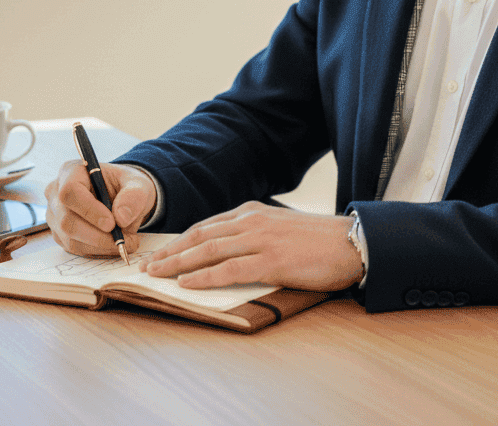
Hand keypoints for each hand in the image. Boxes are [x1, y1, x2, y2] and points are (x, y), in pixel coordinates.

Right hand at [45, 160, 156, 256]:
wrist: (124, 198)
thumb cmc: (127, 186)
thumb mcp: (139, 184)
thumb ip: (134, 196)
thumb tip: (121, 218)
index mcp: (72, 171)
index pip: (70, 192)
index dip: (89, 210)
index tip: (112, 223)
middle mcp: (56, 193)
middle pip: (67, 221)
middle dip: (97, 235)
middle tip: (123, 239)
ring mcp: (55, 216)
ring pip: (70, 239)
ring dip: (100, 246)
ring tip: (126, 241)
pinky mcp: (60, 234)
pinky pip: (75, 249)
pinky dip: (97, 250)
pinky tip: (114, 244)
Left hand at [140, 201, 363, 291]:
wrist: (350, 242)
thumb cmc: (318, 241)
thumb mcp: (280, 230)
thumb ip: (254, 236)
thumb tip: (227, 254)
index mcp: (253, 212)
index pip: (207, 226)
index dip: (180, 241)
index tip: (161, 252)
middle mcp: (252, 221)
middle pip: (201, 236)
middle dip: (171, 252)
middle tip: (147, 266)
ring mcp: (261, 239)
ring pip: (209, 250)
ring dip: (178, 264)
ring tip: (156, 275)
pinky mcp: (271, 259)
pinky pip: (229, 268)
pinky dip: (204, 276)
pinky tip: (187, 284)